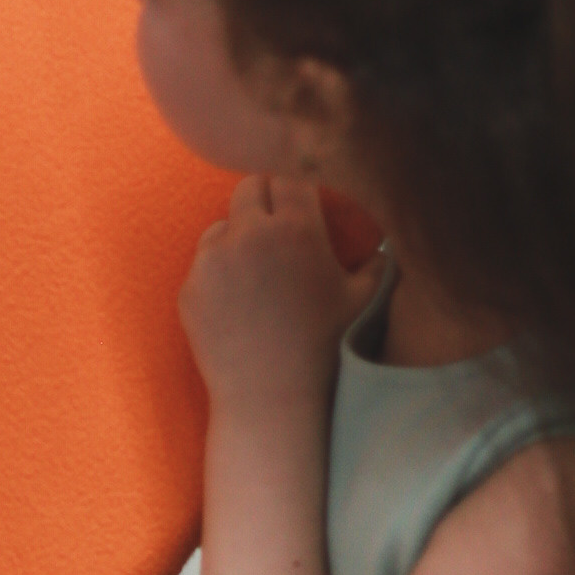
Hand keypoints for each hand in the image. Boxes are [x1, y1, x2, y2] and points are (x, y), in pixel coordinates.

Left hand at [181, 177, 376, 412]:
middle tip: (277, 225)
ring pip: (221, 225)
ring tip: (258, 269)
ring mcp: (212, 261)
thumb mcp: (364, 300)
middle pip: (249, 187)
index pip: (289, 175)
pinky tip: (239, 302)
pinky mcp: (190, 288)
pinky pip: (203, 265)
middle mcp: (249, 235)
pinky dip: (219, 273)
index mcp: (297, 229)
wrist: (271, 399)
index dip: (296, 186)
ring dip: (237, 236)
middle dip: (264, 199)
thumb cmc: (326, 348)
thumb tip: (384, 244)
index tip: (302, 199)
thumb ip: (378, 261)